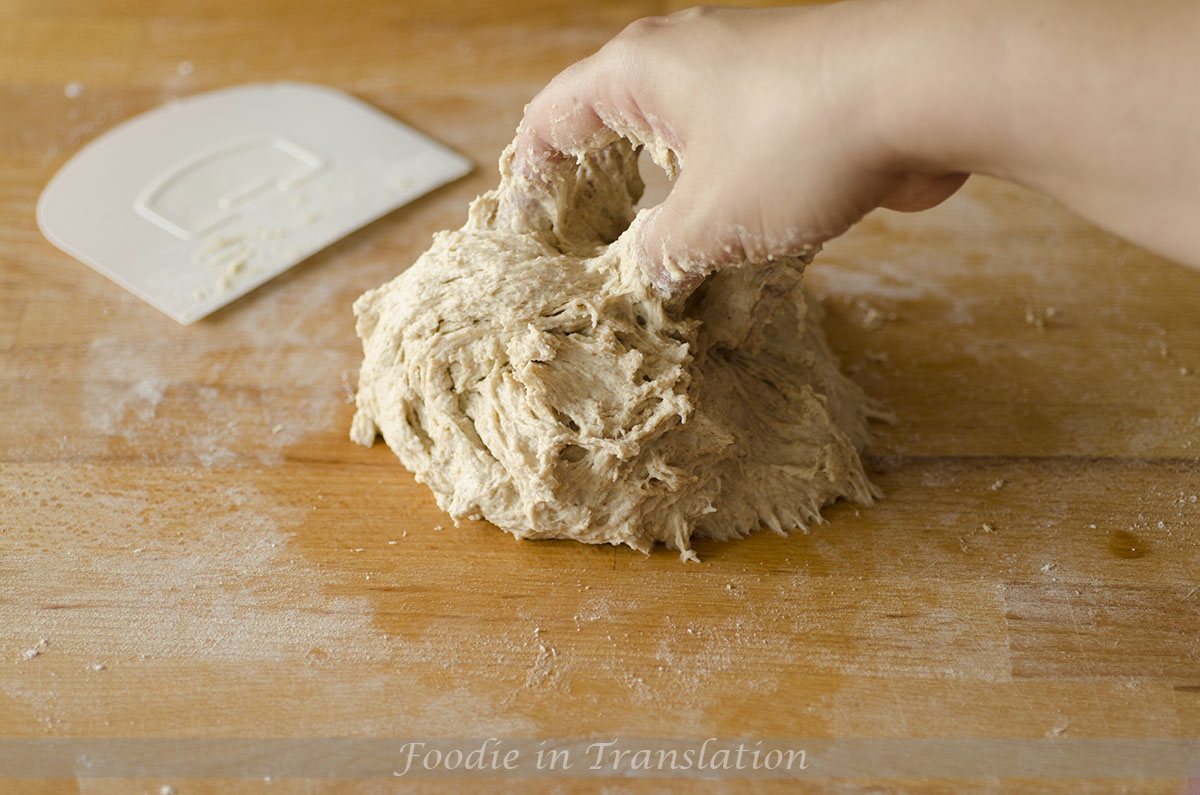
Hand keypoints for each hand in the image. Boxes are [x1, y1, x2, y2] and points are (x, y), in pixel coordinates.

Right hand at [514, 4, 966, 294]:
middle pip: (617, 129)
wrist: (929, 89)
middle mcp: (686, 60)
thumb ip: (658, 259)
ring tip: (668, 273)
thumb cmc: (799, 140)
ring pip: (687, 151)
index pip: (552, 119)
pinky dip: (733, 212)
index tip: (523, 230)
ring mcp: (746, 76)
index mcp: (638, 73)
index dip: (529, 177)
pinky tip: (747, 272)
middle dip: (603, 197)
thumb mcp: (707, 223)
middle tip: (591, 255)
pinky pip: (745, 161)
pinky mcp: (798, 101)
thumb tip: (644, 279)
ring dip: (675, 214)